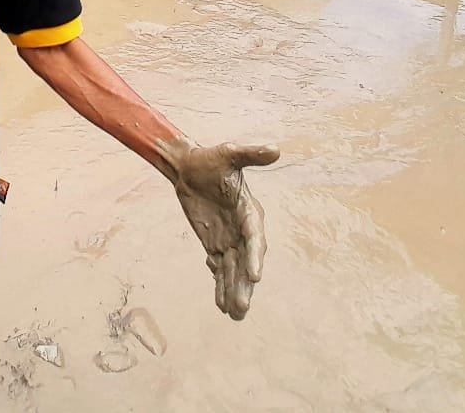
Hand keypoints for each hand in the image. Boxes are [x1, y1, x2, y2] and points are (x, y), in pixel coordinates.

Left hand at [160, 139, 280, 320]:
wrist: (189, 166)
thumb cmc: (211, 158)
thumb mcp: (229, 153)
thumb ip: (251, 154)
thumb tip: (275, 149)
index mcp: (250, 210)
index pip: (254, 236)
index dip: (255, 256)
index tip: (255, 276)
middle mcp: (243, 229)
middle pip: (245, 260)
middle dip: (244, 284)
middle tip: (242, 307)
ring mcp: (229, 238)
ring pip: (232, 269)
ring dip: (233, 290)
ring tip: (234, 314)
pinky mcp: (214, 243)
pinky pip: (219, 267)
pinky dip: (220, 284)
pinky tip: (220, 303)